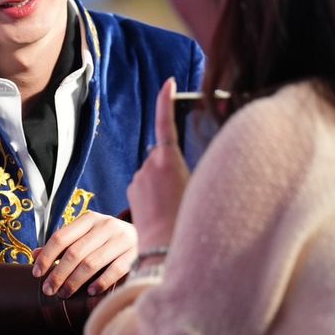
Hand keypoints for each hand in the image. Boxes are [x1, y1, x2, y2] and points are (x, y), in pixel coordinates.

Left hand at [32, 210, 136, 298]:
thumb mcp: (85, 235)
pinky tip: (90, 292)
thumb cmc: (107, 238)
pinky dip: (101, 282)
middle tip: (49, 290)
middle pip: (74, 253)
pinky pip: (115, 270)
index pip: (61, 237)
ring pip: (91, 263)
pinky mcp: (136, 253)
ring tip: (64, 294)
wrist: (147, 233)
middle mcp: (106, 225)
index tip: (37, 274)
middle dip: (58, 274)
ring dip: (75, 282)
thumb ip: (62, 244)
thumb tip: (34, 255)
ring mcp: (122, 239)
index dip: (46, 256)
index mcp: (89, 219)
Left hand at [128, 78, 189, 249]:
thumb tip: (187, 166)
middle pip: (164, 154)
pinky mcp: (131, 193)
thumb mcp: (203, 189)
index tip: (168, 83)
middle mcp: (149, 165)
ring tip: (175, 207)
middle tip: (187, 190)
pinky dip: (154, 193)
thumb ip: (194, 171)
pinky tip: (163, 212)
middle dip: (173, 165)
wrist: (164, 251)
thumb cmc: (189, 222)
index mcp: (168, 160)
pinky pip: (145, 186)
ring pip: (154, 172)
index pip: (166, 122)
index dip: (166, 100)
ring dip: (163, 182)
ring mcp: (137, 179)